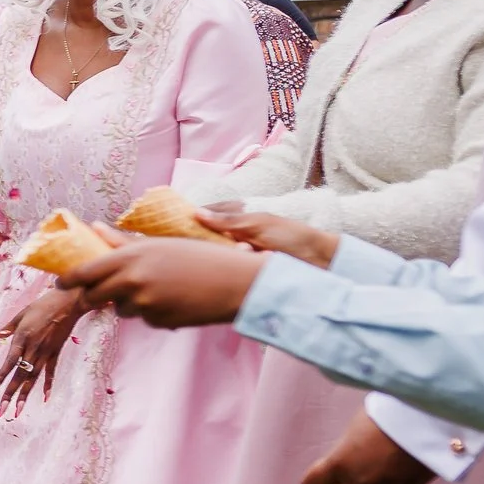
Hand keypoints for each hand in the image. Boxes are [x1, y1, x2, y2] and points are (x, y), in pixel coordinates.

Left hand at [0, 285, 85, 413]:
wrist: (69, 302)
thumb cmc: (42, 305)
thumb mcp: (21, 314)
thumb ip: (8, 328)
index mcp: (22, 339)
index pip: (9, 363)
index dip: (0, 378)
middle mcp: (34, 349)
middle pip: (20, 376)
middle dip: (10, 395)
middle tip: (2, 411)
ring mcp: (46, 352)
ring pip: (33, 378)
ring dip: (24, 395)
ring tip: (17, 410)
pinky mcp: (56, 353)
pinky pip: (50, 372)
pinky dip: (47, 385)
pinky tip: (44, 398)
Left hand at [64, 232, 267, 327]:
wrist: (237, 283)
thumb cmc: (202, 256)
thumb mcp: (161, 244)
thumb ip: (124, 242)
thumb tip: (95, 227)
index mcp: (131, 256)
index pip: (84, 272)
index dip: (69, 280)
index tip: (61, 282)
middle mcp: (132, 280)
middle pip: (94, 297)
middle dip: (92, 297)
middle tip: (97, 294)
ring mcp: (144, 304)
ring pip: (121, 309)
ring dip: (129, 303)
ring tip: (160, 288)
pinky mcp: (157, 322)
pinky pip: (144, 319)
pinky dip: (153, 312)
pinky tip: (176, 300)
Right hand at [195, 206, 338, 267]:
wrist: (317, 261)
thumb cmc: (291, 236)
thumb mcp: (258, 224)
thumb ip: (227, 220)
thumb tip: (195, 213)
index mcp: (236, 215)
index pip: (202, 213)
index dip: (185, 218)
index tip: (166, 226)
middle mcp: (232, 232)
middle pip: (202, 236)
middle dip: (198, 242)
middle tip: (186, 249)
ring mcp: (236, 251)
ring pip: (213, 254)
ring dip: (217, 256)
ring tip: (232, 255)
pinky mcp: (241, 268)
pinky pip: (224, 268)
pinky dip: (224, 268)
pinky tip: (225, 270)